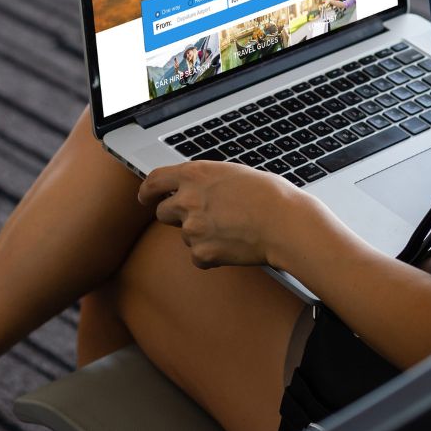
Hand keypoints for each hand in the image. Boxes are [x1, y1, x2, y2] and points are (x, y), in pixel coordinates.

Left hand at [138, 162, 314, 268]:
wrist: (286, 224)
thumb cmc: (270, 196)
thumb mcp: (234, 174)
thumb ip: (208, 181)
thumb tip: (197, 189)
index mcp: (195, 174)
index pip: (155, 180)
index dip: (147, 190)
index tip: (145, 196)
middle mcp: (187, 200)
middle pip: (162, 212)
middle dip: (175, 215)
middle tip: (197, 218)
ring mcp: (192, 228)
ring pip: (184, 235)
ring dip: (200, 235)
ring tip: (230, 229)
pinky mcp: (202, 253)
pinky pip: (199, 256)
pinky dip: (212, 254)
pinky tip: (233, 246)